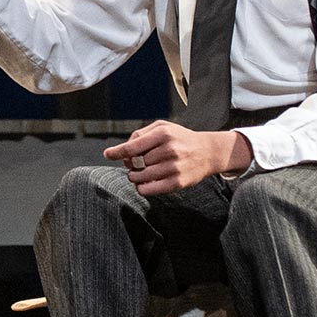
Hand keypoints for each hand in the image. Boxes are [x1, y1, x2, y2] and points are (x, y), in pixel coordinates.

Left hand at [105, 120, 251, 195]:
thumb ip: (141, 134)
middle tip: (133, 163)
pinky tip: (143, 183)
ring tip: (138, 173)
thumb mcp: (163, 127)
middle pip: (135, 162)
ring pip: (140, 177)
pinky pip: (149, 189)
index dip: (117, 151)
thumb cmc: (180, 138)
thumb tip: (123, 149)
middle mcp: (169, 150)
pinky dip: (141, 188)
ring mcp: (174, 167)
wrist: (208, 152)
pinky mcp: (177, 183)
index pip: (133, 146)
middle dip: (130, 164)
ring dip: (134, 176)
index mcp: (163, 134)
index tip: (108, 154)